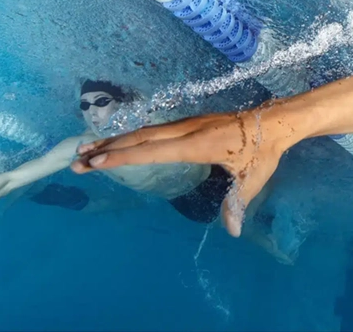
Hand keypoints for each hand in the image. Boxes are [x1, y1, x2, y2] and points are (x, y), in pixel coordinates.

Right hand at [71, 109, 283, 236]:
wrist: (274, 120)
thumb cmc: (263, 150)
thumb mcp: (251, 178)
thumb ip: (236, 203)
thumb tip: (232, 231)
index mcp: (197, 143)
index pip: (153, 150)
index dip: (124, 156)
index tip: (97, 161)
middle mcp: (187, 129)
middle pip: (141, 138)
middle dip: (108, 149)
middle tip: (77, 160)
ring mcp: (188, 123)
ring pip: (146, 130)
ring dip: (117, 140)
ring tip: (89, 150)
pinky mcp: (191, 122)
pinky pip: (155, 128)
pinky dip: (134, 136)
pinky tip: (122, 142)